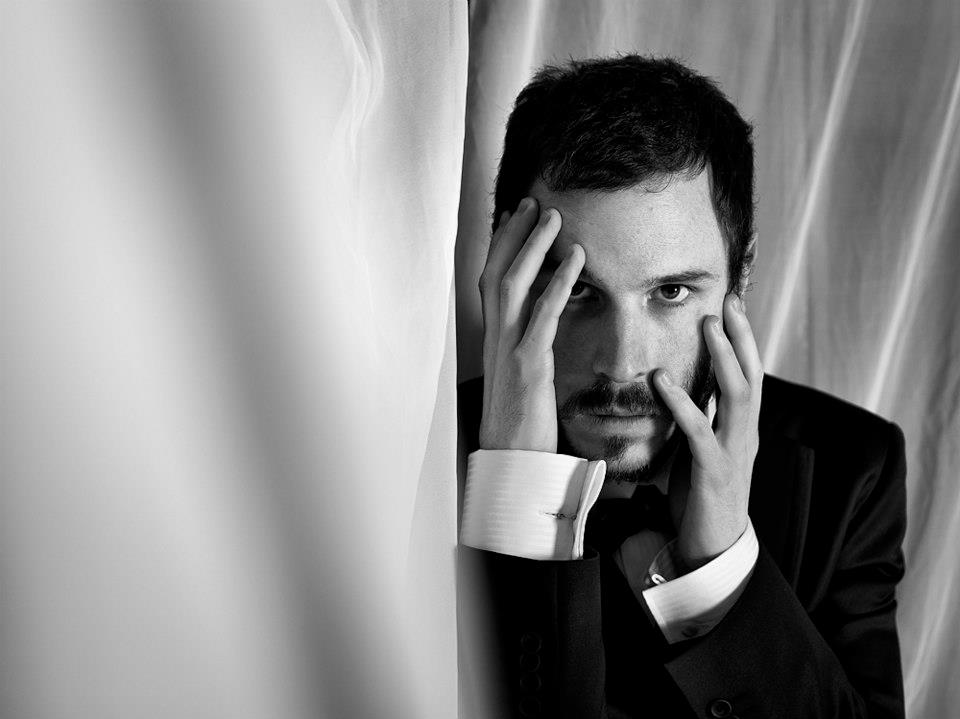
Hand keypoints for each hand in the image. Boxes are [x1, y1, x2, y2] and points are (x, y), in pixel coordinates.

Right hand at [478, 197, 584, 451]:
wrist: (512, 466)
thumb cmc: (521, 427)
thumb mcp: (520, 382)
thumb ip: (527, 352)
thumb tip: (540, 334)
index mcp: (495, 342)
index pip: (491, 282)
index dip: (500, 246)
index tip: (514, 217)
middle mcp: (496, 340)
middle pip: (496, 273)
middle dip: (513, 234)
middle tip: (533, 202)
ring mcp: (509, 352)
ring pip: (513, 285)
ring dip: (533, 246)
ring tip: (553, 217)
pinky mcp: (529, 368)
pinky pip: (543, 316)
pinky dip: (558, 282)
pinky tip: (576, 259)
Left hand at [656, 293, 762, 569]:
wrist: (712, 551)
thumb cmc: (702, 499)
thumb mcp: (703, 450)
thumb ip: (702, 419)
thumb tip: (689, 387)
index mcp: (742, 429)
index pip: (749, 375)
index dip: (742, 340)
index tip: (731, 304)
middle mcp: (745, 436)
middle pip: (752, 376)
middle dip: (741, 338)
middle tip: (728, 302)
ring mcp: (734, 453)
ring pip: (738, 396)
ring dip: (723, 358)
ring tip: (708, 325)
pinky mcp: (715, 474)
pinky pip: (700, 432)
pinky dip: (683, 403)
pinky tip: (662, 380)